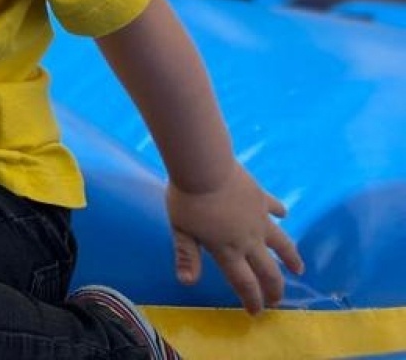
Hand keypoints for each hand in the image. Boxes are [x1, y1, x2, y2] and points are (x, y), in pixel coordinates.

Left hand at [166, 162, 303, 313]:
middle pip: (267, 270)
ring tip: (299, 269)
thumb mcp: (180, 229)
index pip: (244, 283)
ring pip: (282, 244)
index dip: (252, 300)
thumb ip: (186, 256)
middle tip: (277, 300)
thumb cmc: (188, 199)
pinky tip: (284, 214)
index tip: (257, 312)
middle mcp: (249, 239)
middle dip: (274, 289)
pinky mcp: (262, 198)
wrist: (205, 167)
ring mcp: (259, 219)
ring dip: (291, 258)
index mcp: (227, 250)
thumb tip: (188, 283)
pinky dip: (280, 212)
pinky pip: (274, 207)